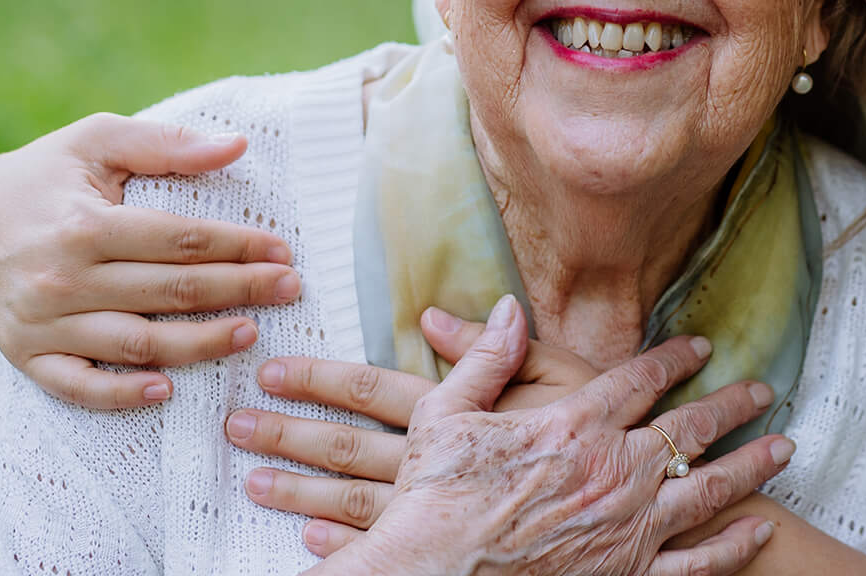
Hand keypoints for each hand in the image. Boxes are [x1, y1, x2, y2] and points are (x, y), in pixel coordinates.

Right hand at [0, 112, 301, 407]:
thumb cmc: (45, 175)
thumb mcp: (97, 142)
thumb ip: (165, 144)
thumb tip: (235, 145)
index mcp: (84, 225)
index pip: (179, 240)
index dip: (237, 246)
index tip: (281, 250)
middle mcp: (63, 278)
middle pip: (169, 292)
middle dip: (238, 291)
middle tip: (288, 288)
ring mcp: (43, 323)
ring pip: (137, 343)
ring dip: (199, 343)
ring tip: (249, 333)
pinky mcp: (27, 355)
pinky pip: (80, 387)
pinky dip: (122, 394)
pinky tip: (168, 389)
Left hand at [229, 305, 607, 536]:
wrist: (631, 512)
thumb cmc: (594, 439)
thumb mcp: (557, 382)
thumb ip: (493, 352)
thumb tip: (435, 315)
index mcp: (458, 415)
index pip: (371, 389)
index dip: (318, 378)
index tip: (270, 370)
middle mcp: (439, 466)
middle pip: (346, 449)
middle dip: (286, 436)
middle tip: (234, 426)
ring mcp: (439, 513)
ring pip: (353, 502)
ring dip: (300, 492)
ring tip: (253, 482)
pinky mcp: (445, 545)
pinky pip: (386, 549)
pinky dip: (344, 542)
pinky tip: (309, 538)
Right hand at [293, 299, 789, 575]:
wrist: (433, 575)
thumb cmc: (433, 498)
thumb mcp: (445, 412)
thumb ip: (485, 357)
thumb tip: (506, 307)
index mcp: (573, 426)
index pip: (640, 380)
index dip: (676, 359)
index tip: (701, 348)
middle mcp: (613, 472)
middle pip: (690, 429)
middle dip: (732, 406)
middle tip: (761, 392)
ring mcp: (627, 527)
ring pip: (708, 489)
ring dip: (751, 465)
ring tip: (782, 449)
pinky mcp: (626, 574)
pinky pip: (696, 561)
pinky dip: (733, 545)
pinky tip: (757, 529)